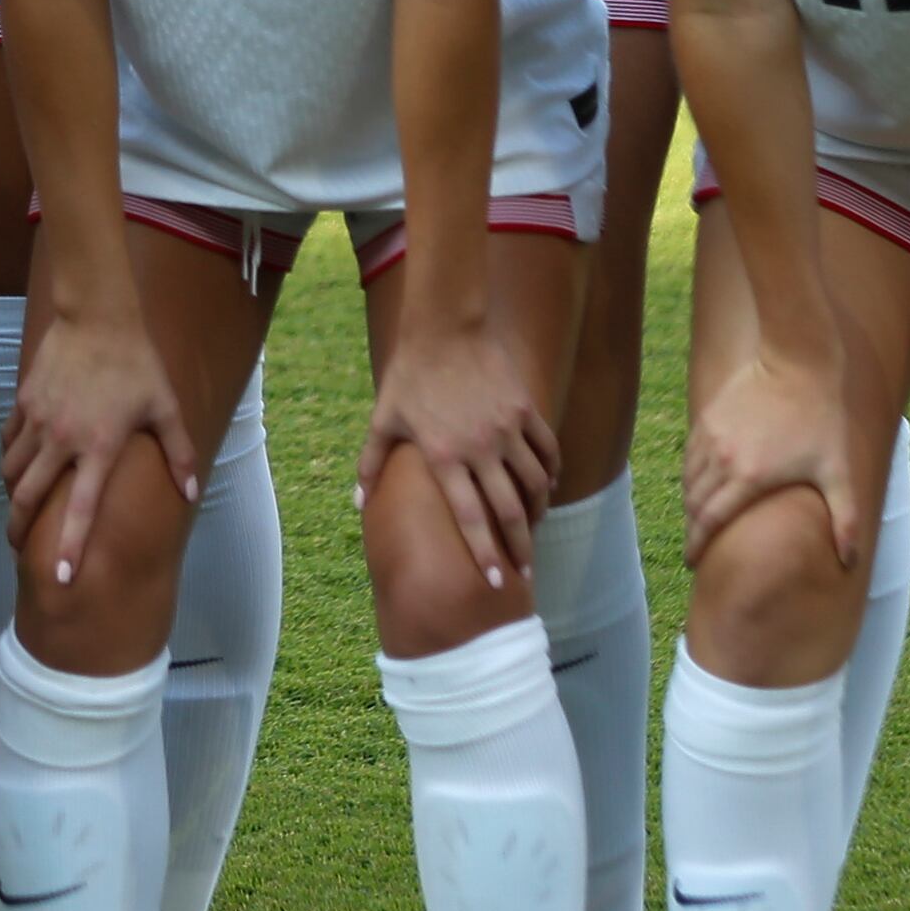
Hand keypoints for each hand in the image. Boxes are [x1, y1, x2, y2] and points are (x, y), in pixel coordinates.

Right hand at [2, 298, 206, 590]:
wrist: (97, 317)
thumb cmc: (137, 364)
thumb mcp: (165, 408)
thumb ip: (179, 454)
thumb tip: (191, 494)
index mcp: (99, 447)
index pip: (81, 509)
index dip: (69, 547)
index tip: (61, 578)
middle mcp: (62, 440)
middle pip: (28, 498)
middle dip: (19, 530)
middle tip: (17, 550)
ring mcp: (37, 422)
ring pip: (12, 472)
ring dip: (14, 495)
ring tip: (19, 508)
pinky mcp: (23, 404)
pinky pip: (9, 443)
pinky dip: (11, 459)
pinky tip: (18, 466)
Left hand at [359, 312, 557, 589]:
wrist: (445, 327)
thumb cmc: (409, 376)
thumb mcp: (383, 420)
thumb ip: (371, 463)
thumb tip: (358, 502)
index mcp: (444, 456)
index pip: (470, 518)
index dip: (485, 554)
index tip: (497, 583)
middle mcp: (480, 448)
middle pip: (510, 510)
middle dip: (520, 547)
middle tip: (526, 573)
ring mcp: (507, 429)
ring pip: (535, 483)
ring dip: (538, 511)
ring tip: (534, 530)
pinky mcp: (525, 410)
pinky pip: (547, 451)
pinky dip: (551, 473)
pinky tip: (547, 487)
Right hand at [678, 324, 854, 570]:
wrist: (798, 362)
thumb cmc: (821, 418)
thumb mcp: (838, 471)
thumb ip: (845, 519)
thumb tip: (851, 561)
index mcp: (748, 477)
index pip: (710, 521)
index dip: (698, 545)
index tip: (692, 562)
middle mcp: (721, 459)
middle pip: (694, 505)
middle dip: (692, 529)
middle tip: (696, 546)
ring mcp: (710, 437)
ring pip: (689, 481)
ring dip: (691, 504)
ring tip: (699, 519)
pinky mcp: (707, 419)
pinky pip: (691, 457)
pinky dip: (691, 476)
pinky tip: (702, 484)